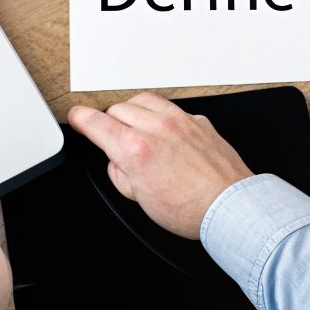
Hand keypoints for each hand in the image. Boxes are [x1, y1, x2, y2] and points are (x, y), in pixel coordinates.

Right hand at [67, 93, 253, 239]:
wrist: (231, 207)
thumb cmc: (191, 209)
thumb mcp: (140, 200)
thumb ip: (121, 175)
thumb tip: (117, 163)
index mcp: (136, 149)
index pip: (97, 123)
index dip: (81, 119)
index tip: (78, 117)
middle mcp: (157, 128)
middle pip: (117, 109)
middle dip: (109, 122)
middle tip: (112, 138)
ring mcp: (179, 121)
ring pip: (142, 101)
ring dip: (132, 112)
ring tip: (135, 130)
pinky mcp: (198, 121)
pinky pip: (170, 108)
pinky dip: (159, 116)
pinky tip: (162, 132)